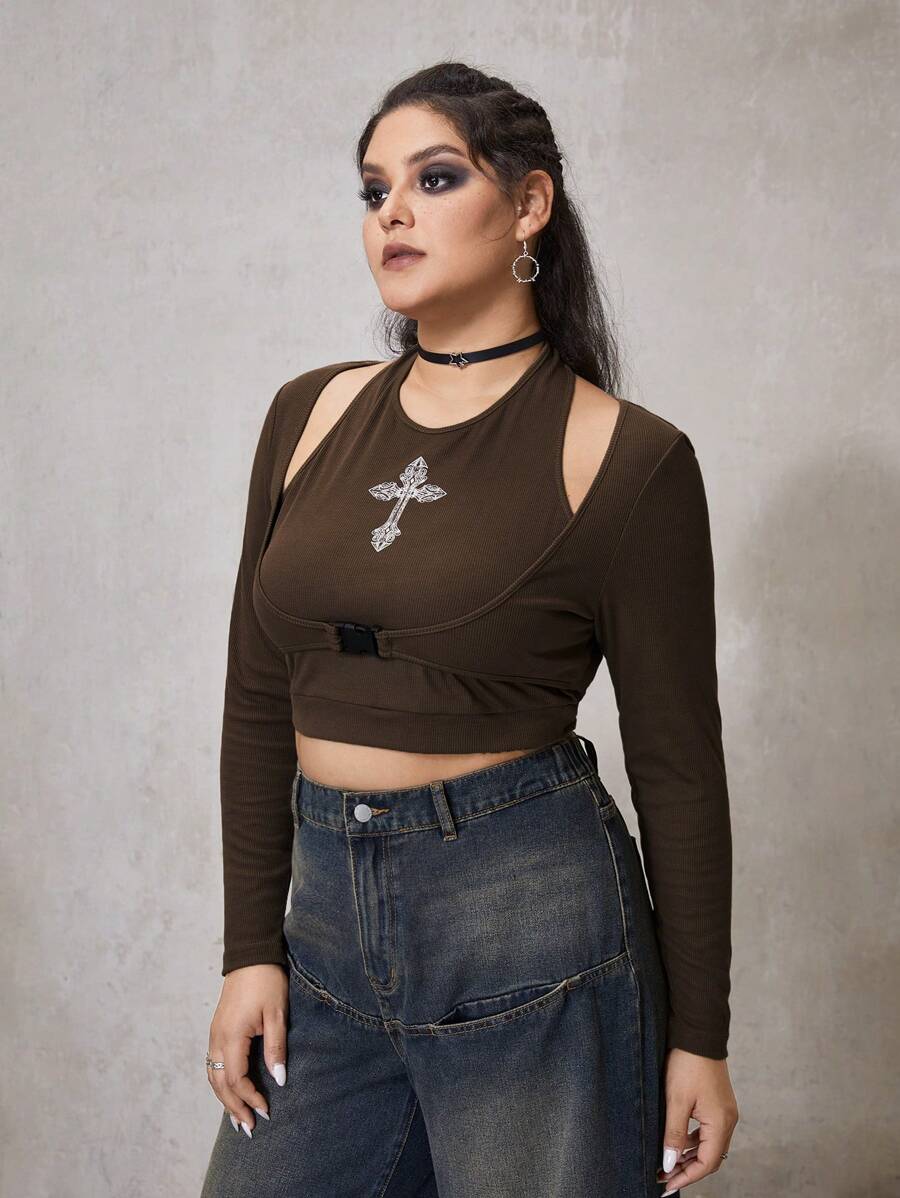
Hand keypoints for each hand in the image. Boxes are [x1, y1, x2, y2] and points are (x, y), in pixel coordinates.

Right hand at [206, 963, 288, 1136]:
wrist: (251, 956)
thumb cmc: (267, 981)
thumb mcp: (277, 1014)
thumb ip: (276, 1048)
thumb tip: (279, 1080)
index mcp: (231, 1036)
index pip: (236, 1079)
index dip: (250, 1098)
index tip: (267, 1110)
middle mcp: (217, 1038)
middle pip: (220, 1084)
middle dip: (234, 1108)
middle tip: (250, 1128)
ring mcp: (214, 1034)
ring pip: (213, 1076)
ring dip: (225, 1099)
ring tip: (238, 1118)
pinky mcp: (217, 1030)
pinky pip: (214, 1064)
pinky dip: (221, 1083)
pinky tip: (231, 1091)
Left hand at [656, 1048, 738, 1193]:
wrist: (698, 1033)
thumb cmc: (688, 1063)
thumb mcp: (676, 1100)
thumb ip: (674, 1134)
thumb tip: (670, 1163)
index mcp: (721, 1122)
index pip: (707, 1163)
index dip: (686, 1176)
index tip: (666, 1184)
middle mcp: (728, 1120)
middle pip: (710, 1157)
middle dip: (688, 1169)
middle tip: (664, 1177)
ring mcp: (725, 1111)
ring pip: (709, 1144)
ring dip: (690, 1155)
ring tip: (667, 1161)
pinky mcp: (718, 1103)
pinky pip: (708, 1130)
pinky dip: (693, 1140)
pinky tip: (677, 1140)